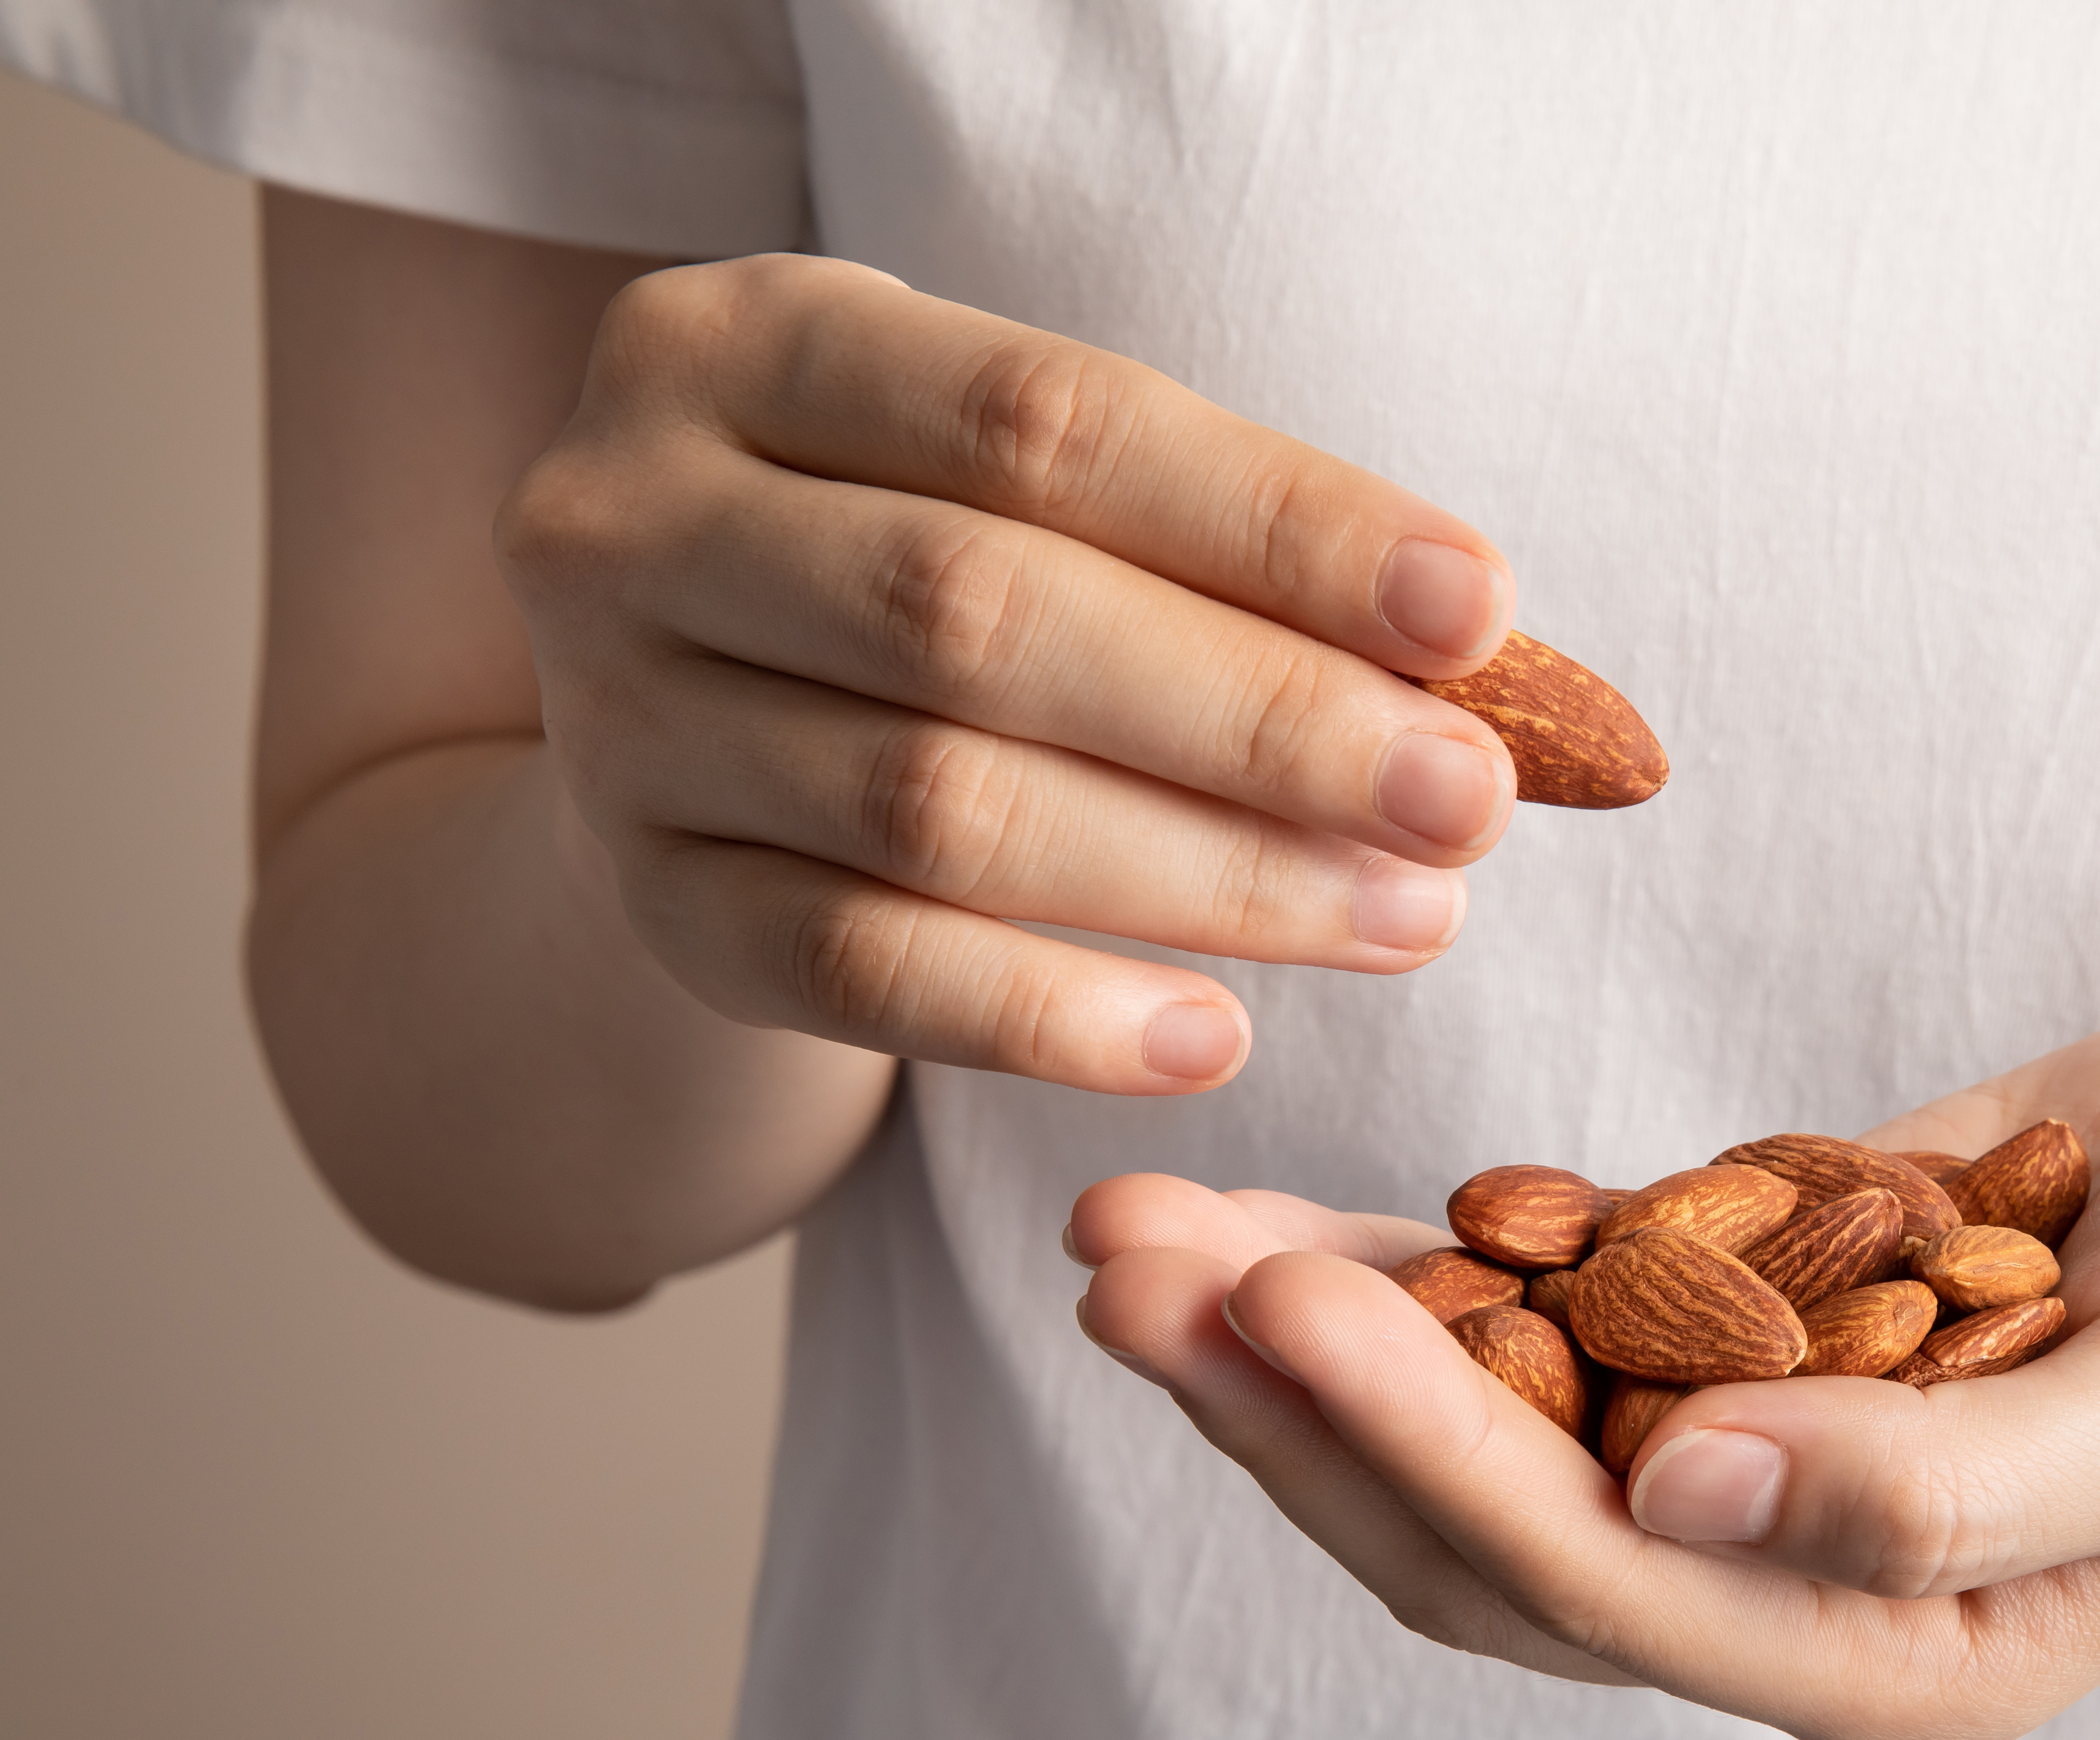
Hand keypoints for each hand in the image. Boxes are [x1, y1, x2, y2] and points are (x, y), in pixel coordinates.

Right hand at [496, 255, 1524, 1091]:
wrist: (681, 711)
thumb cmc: (918, 561)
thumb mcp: (1019, 490)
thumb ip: (1205, 548)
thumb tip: (1479, 659)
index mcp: (746, 343)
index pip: (1046, 421)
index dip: (1276, 522)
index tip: (1476, 610)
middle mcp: (634, 518)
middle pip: (986, 619)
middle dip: (1264, 717)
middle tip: (1468, 795)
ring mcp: (619, 724)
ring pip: (942, 810)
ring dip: (1210, 876)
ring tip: (1408, 913)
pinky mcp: (653, 906)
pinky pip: (868, 975)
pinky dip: (1056, 1015)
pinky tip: (1216, 1035)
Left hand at [1069, 1015, 2099, 1739]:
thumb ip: (1948, 1484)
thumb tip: (1694, 1491)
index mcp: (1898, 1650)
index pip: (1599, 1581)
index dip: (1425, 1453)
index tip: (1271, 1306)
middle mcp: (1797, 1582)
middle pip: (1482, 1531)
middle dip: (1292, 1409)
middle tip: (1113, 1263)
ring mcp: (1762, 1460)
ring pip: (1478, 1432)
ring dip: (1305, 1341)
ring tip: (1131, 1230)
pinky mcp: (1750, 1332)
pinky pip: (1548, 1323)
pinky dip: (1412, 1274)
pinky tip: (1277, 1217)